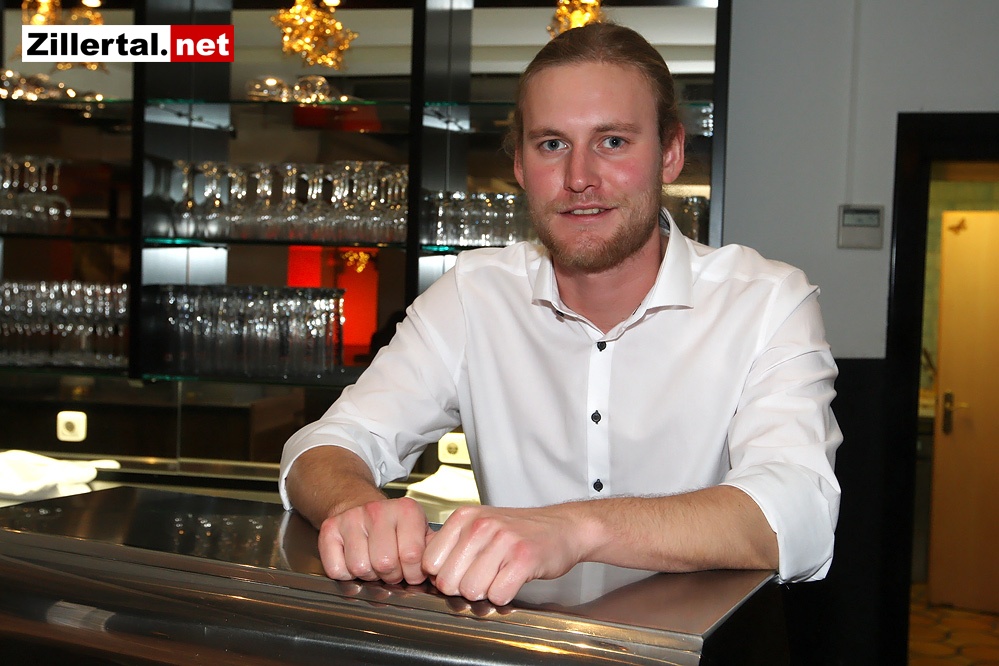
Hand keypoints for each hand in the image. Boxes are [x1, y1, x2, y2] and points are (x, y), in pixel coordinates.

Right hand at [318, 496, 431, 585]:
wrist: (358, 506)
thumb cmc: (393, 526)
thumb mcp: (420, 530)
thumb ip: (433, 548)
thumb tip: (439, 569)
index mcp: (406, 510)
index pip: (412, 555)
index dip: (413, 573)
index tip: (411, 572)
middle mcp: (378, 510)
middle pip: (385, 563)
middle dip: (391, 575)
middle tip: (391, 568)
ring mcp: (351, 518)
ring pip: (360, 568)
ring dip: (368, 575)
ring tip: (373, 563)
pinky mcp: (329, 529)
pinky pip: (337, 569)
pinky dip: (346, 573)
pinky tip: (354, 560)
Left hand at [422, 505, 585, 605]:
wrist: (562, 527)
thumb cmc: (517, 532)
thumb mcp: (478, 526)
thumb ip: (450, 544)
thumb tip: (421, 571)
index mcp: (463, 517)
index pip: (429, 563)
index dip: (444, 575)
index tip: (461, 572)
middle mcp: (480, 525)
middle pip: (448, 581)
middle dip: (464, 587)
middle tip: (484, 576)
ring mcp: (503, 540)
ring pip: (472, 591)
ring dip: (486, 592)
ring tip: (500, 575)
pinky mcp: (524, 558)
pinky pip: (498, 595)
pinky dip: (505, 595)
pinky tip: (514, 580)